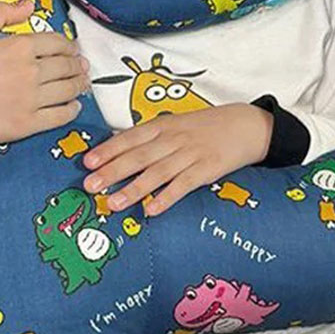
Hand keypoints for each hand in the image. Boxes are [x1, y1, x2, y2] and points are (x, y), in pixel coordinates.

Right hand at [0, 0, 89, 176]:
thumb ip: (0, 13)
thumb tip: (28, 4)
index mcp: (18, 47)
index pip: (57, 43)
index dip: (68, 45)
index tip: (71, 49)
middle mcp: (30, 72)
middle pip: (67, 66)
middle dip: (77, 65)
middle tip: (81, 66)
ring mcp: (31, 100)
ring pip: (68, 90)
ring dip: (79, 85)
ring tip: (82, 83)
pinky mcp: (28, 124)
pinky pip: (60, 116)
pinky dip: (71, 110)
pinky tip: (73, 106)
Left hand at [81, 104, 272, 216]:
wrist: (247, 125)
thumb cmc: (207, 126)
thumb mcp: (177, 123)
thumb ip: (151, 136)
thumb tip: (119, 149)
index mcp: (164, 125)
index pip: (130, 137)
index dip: (108, 150)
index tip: (87, 162)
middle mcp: (174, 138)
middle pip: (139, 156)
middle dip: (112, 171)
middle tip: (90, 186)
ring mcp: (191, 154)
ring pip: (158, 173)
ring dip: (134, 189)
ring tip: (114, 203)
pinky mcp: (207, 170)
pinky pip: (183, 185)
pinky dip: (167, 197)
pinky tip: (152, 210)